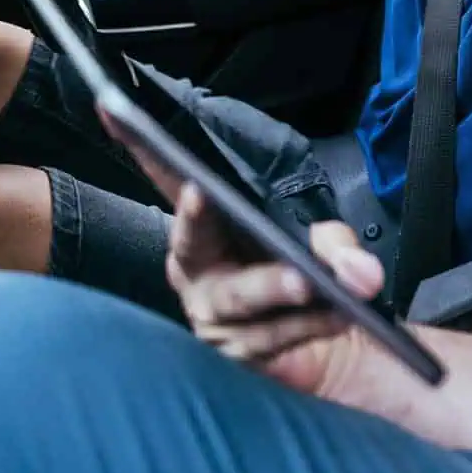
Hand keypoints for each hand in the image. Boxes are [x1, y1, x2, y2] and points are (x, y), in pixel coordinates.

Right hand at [98, 113, 384, 398]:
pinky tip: (335, 316)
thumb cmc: (318, 289)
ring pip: (238, 297)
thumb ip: (336, 245)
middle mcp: (199, 270)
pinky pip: (267, 338)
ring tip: (317, 283)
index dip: (141, 147)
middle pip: (190, 242)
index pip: (170, 179)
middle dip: (197, 220)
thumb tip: (354, 270)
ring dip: (280, 287)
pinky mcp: (235, 359)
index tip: (117, 111)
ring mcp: (213, 318)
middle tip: (208, 197)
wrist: (345, 361)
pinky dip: (305, 325)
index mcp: (209, 228)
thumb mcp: (329, 250)